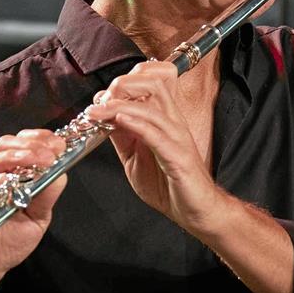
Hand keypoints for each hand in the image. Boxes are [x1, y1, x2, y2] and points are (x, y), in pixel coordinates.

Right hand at [0, 130, 67, 292]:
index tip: (58, 144)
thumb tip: (61, 172)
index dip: (37, 139)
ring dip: (16, 159)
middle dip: (30, 146)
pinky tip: (7, 182)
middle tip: (51, 153)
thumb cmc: (6, 242)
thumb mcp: (37, 218)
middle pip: (2, 148)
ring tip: (38, 161)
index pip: (16, 145)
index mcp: (1, 174)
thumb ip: (46, 195)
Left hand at [85, 61, 226, 234]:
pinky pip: (156, 134)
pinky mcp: (177, 156)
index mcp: (164, 118)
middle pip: (153, 82)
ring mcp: (177, 137)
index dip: (122, 82)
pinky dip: (136, 124)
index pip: (149, 81)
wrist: (195, 211)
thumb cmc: (169, 184)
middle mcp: (172, 122)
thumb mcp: (135, 157)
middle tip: (100, 101)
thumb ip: (121, 136)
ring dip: (120, 104)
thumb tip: (103, 117)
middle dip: (122, 84)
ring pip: (152, 105)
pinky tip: (119, 121)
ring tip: (98, 111)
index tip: (99, 99)